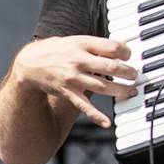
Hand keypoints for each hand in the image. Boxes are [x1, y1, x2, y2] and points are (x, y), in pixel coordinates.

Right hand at [10, 35, 136, 128]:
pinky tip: (106, 122)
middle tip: (134, 75)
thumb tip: (118, 46)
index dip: (125, 52)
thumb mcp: (73, 40)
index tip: (128, 55)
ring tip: (131, 91)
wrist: (29, 65)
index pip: (111, 47)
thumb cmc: (53, 50)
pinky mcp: (68, 92)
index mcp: (81, 44)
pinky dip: (96, 116)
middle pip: (111, 67)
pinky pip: (84, 105)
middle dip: (128, 72)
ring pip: (103, 87)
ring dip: (121, 90)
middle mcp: (78, 60)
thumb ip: (94, 44)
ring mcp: (73, 78)